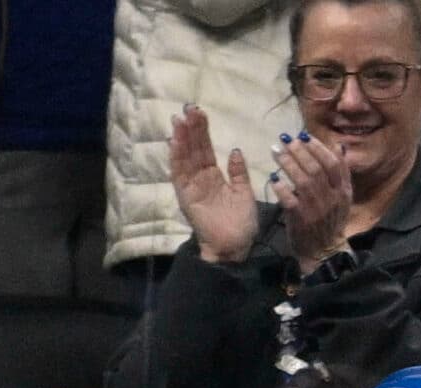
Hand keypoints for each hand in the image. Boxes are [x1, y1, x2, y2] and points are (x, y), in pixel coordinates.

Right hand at [169, 104, 261, 263]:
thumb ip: (239, 172)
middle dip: (191, 128)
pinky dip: (176, 157)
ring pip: (184, 157)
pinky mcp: (185, 196)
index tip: (201, 112)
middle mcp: (200, 177)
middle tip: (189, 107)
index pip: (206, 148)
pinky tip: (175, 141)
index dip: (202, 131)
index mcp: (214, 175)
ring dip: (181, 138)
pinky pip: (179, 173)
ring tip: (179, 119)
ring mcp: (191, 185)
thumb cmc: (240, 223)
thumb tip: (234, 150)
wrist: (234, 247)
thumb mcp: (245, 193)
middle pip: (193, 148)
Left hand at [272, 129, 353, 266]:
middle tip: (284, 140)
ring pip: (302, 180)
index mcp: (343, 192)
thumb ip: (341, 172)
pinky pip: (290, 199)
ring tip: (275, 151)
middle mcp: (332, 199)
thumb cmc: (329, 220)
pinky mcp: (301, 219)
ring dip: (287, 163)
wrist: (323, 252)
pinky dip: (281, 187)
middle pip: (315, 169)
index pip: (332, 164)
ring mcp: (316, 209)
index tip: (303, 136)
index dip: (317, 148)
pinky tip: (274, 178)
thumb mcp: (342, 197)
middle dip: (298, 151)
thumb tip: (339, 146)